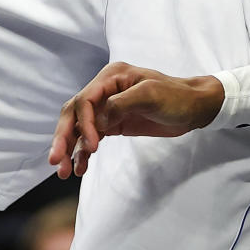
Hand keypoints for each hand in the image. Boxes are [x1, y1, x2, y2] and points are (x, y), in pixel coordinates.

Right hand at [49, 61, 223, 178]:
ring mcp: (108, 107)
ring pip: (79, 128)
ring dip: (70, 149)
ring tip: (65, 173)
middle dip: (63, 137)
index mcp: (112, 77)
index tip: (94, 146)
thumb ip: (121, 104)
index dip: (84, 123)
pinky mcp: (113, 123)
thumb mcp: (150, 95)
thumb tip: (98, 119)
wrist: (193, 108)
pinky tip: (80, 168)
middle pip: (74, 113)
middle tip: (55, 161)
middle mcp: (106, 90)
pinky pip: (91, 138)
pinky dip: (83, 153)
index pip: (85, 100)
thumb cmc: (175, 96)